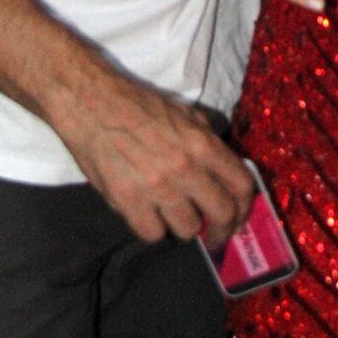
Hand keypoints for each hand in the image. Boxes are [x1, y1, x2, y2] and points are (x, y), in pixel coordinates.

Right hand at [60, 68, 254, 246]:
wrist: (92, 102)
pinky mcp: (128, 201)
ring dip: (183, 226)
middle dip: (222, 230)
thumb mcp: (183, 112)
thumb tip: (224, 168)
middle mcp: (185, 167)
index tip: (239, 218)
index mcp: (202, 143)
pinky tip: (147, 214)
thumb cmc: (137, 105)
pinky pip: (153, 234)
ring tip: (173, 215)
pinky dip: (152, 228)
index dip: (246, 207)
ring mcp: (157, 187)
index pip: (241, 185)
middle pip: (222, 214)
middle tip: (215, 235)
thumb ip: (207, 139)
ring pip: (188, 230)